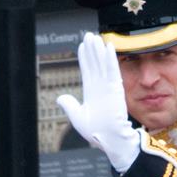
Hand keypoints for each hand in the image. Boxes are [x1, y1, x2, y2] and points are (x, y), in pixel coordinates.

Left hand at [57, 33, 139, 172]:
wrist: (109, 140)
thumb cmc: (96, 133)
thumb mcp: (77, 118)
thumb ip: (69, 106)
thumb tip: (60, 98)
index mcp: (91, 94)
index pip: (87, 71)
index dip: (84, 58)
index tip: (82, 46)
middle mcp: (100, 88)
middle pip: (95, 64)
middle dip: (92, 50)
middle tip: (89, 35)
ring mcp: (108, 88)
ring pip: (103, 64)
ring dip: (100, 50)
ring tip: (96, 37)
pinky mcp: (116, 89)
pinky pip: (113, 71)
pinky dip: (111, 59)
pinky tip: (109, 47)